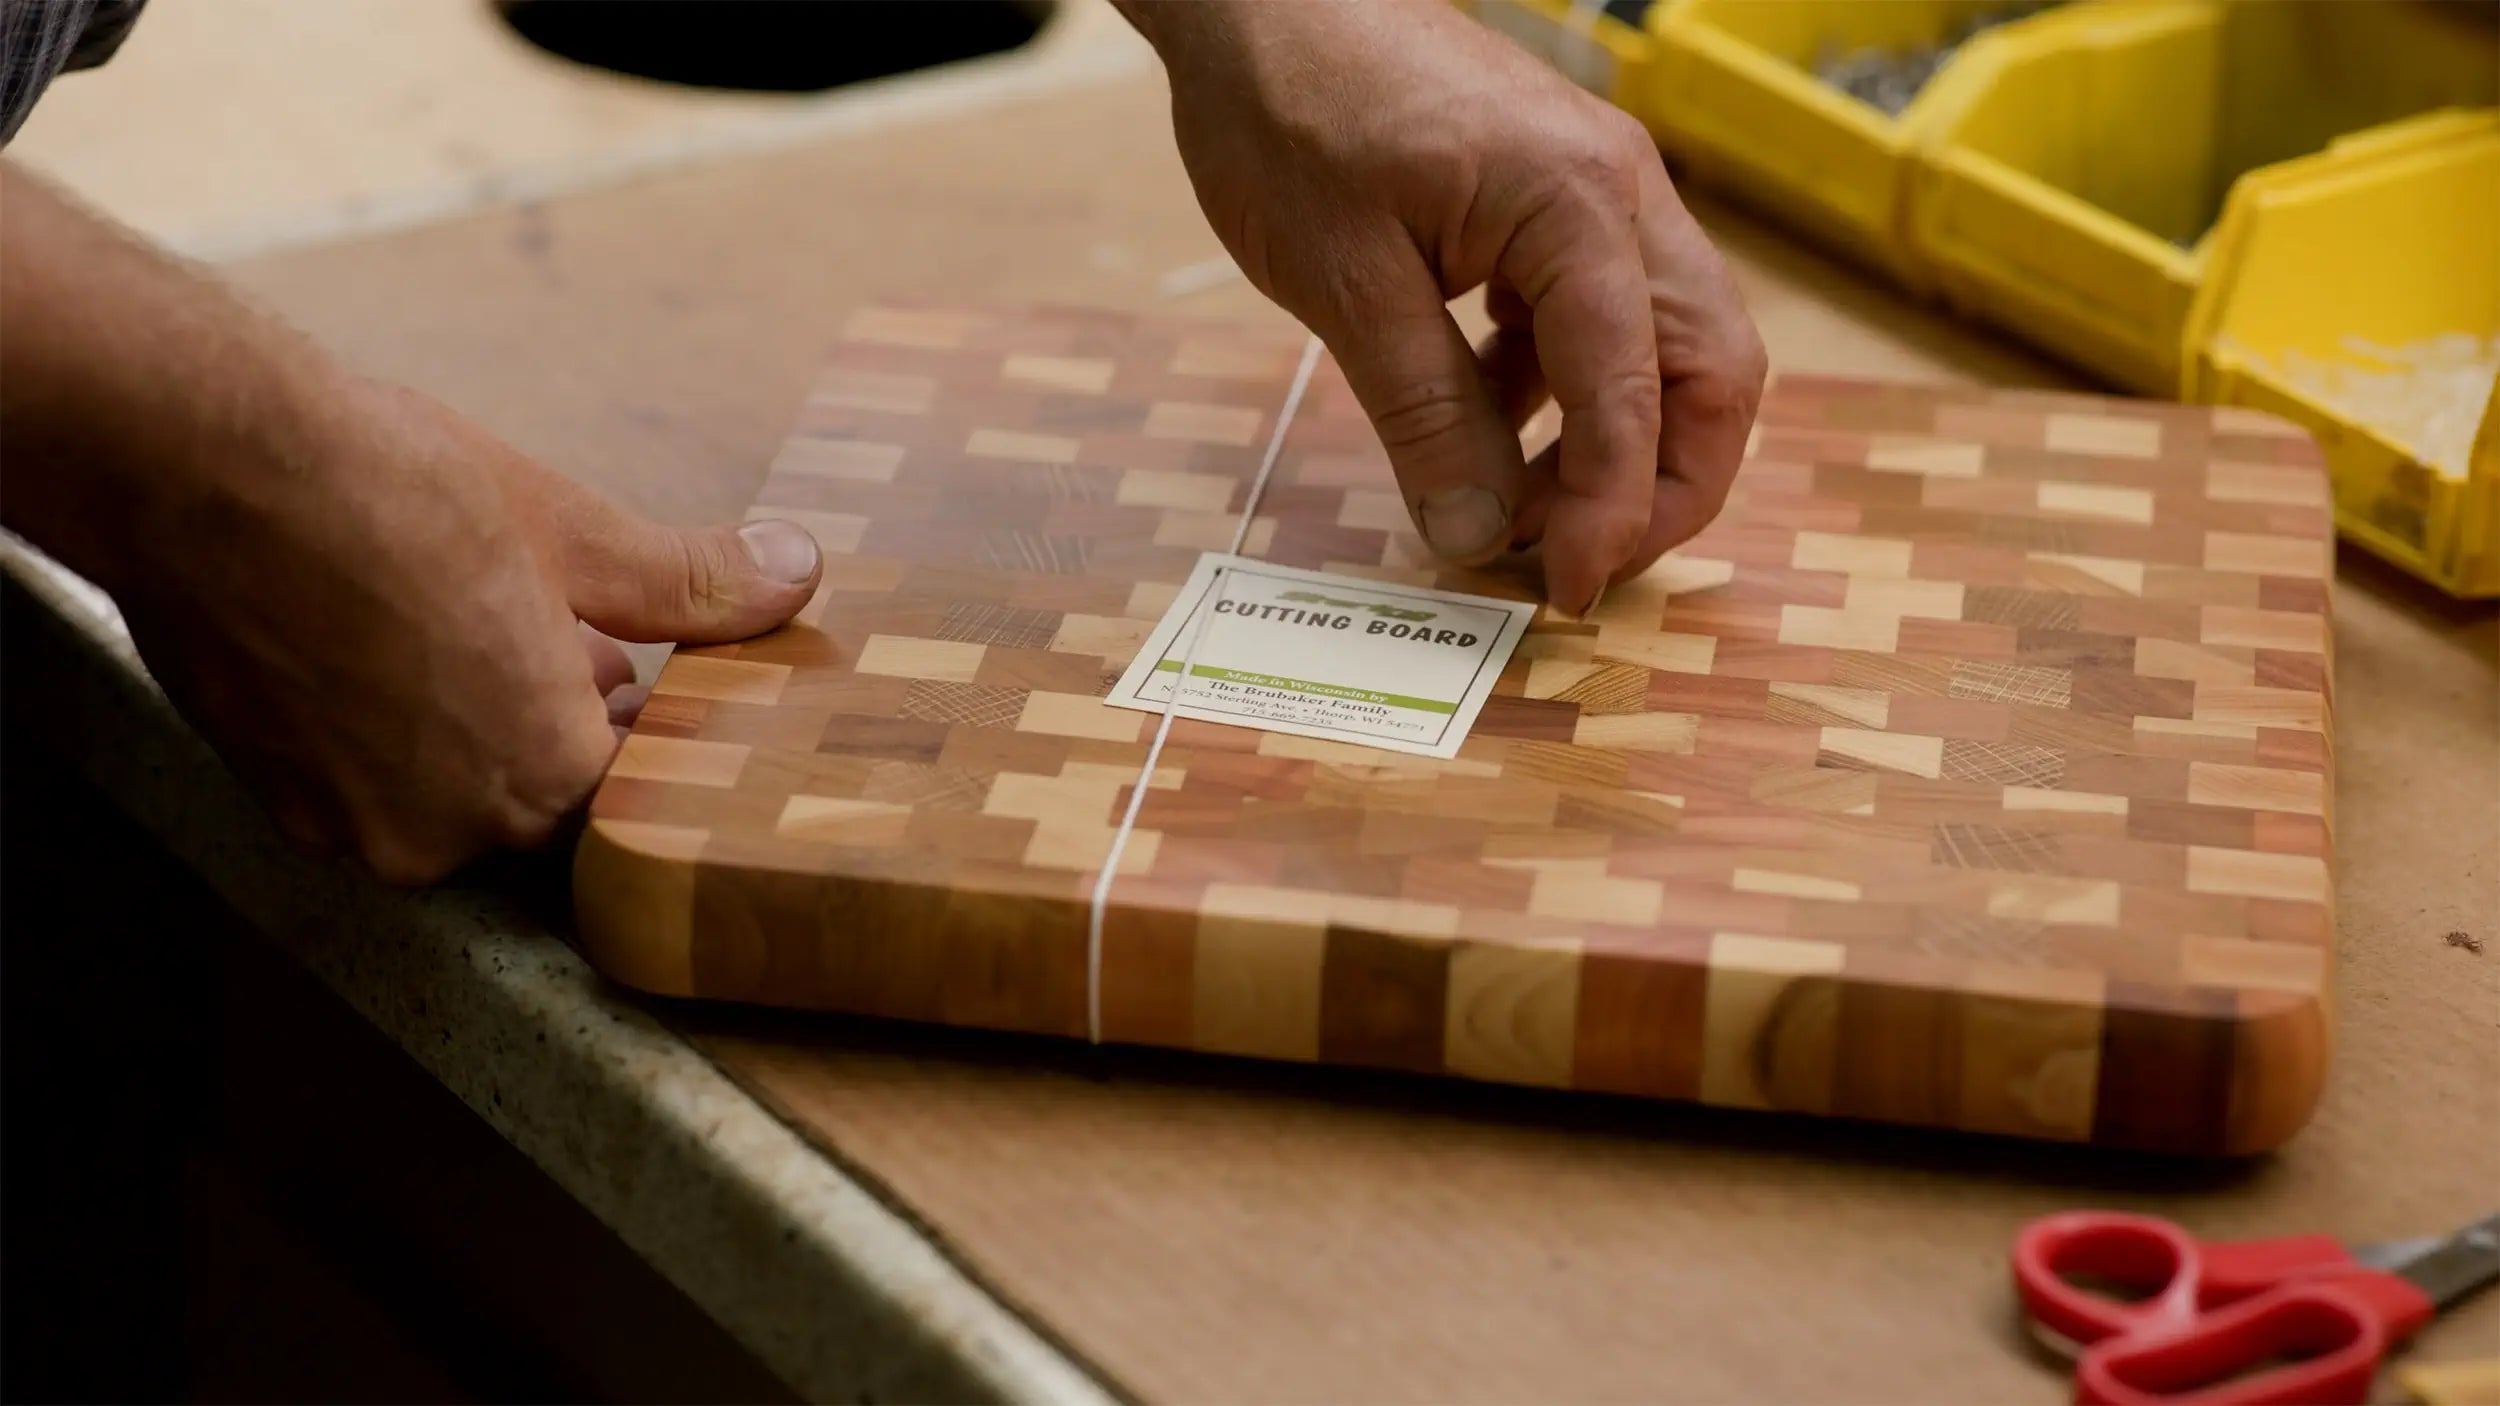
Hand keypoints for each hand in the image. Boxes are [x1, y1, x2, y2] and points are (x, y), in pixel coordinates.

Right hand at [2, 164, 822, 882]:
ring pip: (451, 793)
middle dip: (562, 722)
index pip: (633, 790)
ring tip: (464, 622)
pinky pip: (368, 782)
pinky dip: (391, 730)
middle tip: (557, 627)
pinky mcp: (273, 795)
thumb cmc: (391, 487)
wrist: (198, 458)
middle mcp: (446, 833)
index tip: (641, 663)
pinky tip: (384, 639)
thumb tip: (796, 574)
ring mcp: (347, 823)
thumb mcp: (571, 530)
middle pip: (545, 800)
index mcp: (542, 778)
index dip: (644, 721)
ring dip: (475, 727)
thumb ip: (689, 585)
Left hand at [1124, 0, 1766, 612]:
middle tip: (1580, 567)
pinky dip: (1564, 394)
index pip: (1635, 391)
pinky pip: (1600, 320)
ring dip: (1615, 445)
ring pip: (1668, 349)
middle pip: (1710, 369)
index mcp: (1577, 205)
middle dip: (1665, 486)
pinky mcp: (1557, 206)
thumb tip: (1476, 535)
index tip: (1561, 589)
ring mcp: (1599, 194)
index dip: (1610, 509)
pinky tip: (1485, 431)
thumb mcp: (1342, 281)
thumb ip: (1422, 413)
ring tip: (1519, 515)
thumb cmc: (1291, 108)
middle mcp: (1622, 194)